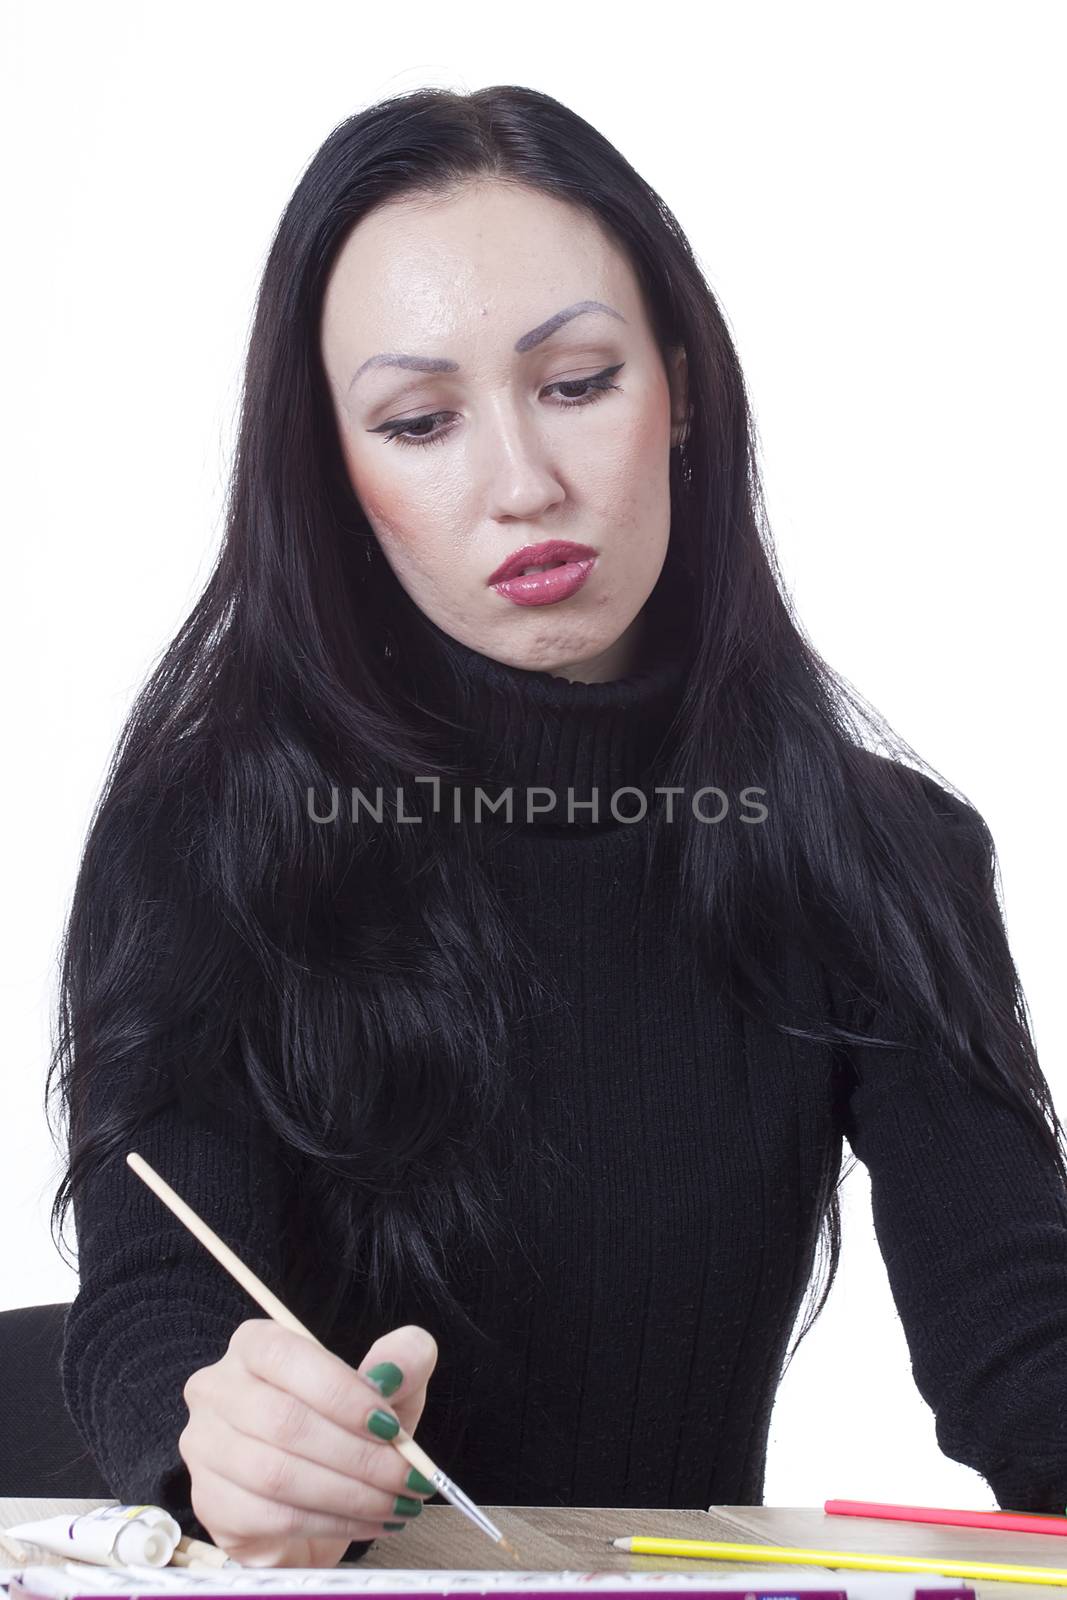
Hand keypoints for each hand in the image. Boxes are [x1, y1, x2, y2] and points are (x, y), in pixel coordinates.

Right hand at [179, 1319, 438, 1566]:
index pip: (286, 1357)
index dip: (342, 1393)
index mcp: (255, 1345)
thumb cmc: (347, 1428)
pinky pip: (271, 1517)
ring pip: (278, 1475)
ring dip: (349, 1495)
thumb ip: (402, 1359)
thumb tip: (394, 1370)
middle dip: (358, 1455)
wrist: (313, 1495)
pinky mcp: (210, 1502)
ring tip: (395, 1504)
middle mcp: (217, 1389)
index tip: (390, 1427)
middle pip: (285, 1422)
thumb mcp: (387, 1385)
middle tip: (408, 1478)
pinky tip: (368, 1523)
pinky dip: (330, 1524)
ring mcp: (205, 1447)